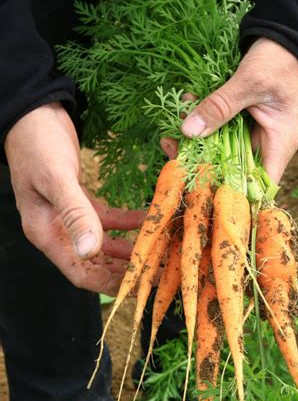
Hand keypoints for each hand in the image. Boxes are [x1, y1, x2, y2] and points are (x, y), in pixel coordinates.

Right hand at [4, 103, 144, 294]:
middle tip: (162, 270)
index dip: (110, 284)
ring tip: (162, 250)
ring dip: (132, 248)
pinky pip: (110, 220)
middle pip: (97, 264)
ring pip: (106, 244)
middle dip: (127, 269)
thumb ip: (74, 213)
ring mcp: (70, 217)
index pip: (81, 274)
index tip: (142, 286)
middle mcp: (59, 231)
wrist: (32, 113)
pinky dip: (129, 222)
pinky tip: (150, 219)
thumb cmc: (38, 144)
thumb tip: (90, 251)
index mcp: (46, 233)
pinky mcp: (82, 201)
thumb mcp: (56, 178)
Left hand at [165, 38, 297, 182]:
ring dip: (197, 139)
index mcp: (279, 145)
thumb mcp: (249, 82)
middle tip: (171, 149)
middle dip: (201, 162)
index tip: (200, 189)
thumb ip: (220, 106)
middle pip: (233, 170)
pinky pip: (218, 129)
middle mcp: (266, 145)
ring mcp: (252, 134)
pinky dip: (202, 121)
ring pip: (221, 149)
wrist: (287, 40)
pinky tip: (184, 107)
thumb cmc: (280, 62)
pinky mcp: (240, 122)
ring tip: (171, 127)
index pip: (259, 186)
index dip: (233, 194)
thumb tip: (189, 131)